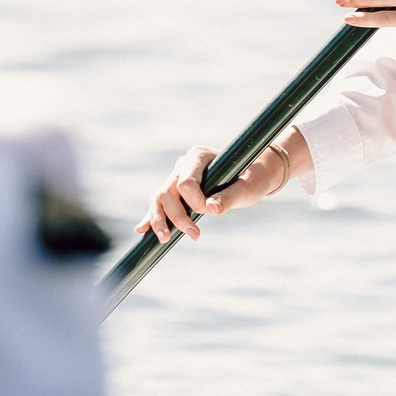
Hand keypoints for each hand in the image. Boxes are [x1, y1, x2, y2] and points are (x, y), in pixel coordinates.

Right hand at [139, 130, 305, 242]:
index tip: (209, 212)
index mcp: (198, 156)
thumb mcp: (246, 188)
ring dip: (160, 220)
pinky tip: (142, 229)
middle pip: (168, 191)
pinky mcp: (176, 191)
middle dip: (177, 217)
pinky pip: (160, 204)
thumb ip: (228, 197)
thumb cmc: (251, 178)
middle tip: (195, 236)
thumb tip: (211, 209)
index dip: (194, 201)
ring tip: (165, 239)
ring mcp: (177, 177)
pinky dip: (152, 217)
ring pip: (159, 198)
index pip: (185, 182)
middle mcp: (183, 165)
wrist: (252, 175)